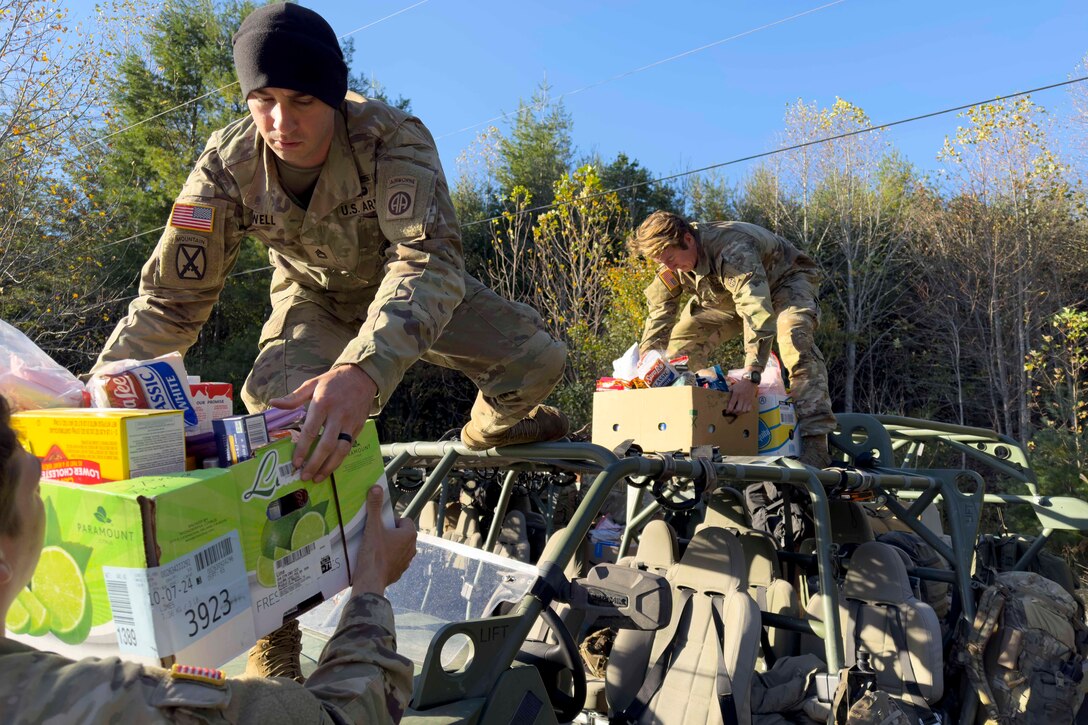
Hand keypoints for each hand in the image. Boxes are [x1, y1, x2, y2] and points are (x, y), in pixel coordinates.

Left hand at [270, 364, 376, 481]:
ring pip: (341, 449)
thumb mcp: (312, 384)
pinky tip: (330, 467)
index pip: (311, 431)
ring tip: (318, 477)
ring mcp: (350, 422)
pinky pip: (349, 446)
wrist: (362, 376)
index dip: (303, 449)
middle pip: (326, 444)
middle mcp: (337, 415)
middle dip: (315, 463)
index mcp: (323, 403)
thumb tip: (273, 403)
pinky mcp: (359, 427)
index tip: (296, 463)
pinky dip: (340, 459)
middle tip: (305, 476)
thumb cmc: (333, 381)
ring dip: (329, 466)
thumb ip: (293, 397)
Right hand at [351, 486, 416, 595]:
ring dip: (388, 546)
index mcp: (409, 535)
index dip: (390, 521)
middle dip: (389, 533)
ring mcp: (406, 562)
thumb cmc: (373, 553)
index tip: (379, 526)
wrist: (370, 581)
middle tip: (374, 536)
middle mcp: (412, 548)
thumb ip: (374, 507)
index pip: (403, 521)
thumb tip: (376, 488)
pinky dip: (386, 559)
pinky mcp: (399, 573)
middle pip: (401, 534)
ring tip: (373, 548)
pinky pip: (394, 561)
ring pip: (398, 548)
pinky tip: (374, 560)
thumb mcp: (372, 527)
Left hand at [725, 377, 756, 413]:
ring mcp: (747, 400)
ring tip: (737, 412)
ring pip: (743, 410)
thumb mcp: (733, 386)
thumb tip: (724, 394)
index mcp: (736, 394)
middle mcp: (742, 398)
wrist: (750, 382)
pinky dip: (745, 411)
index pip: (732, 404)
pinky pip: (749, 409)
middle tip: (732, 412)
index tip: (726, 412)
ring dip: (739, 413)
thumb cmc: (740, 384)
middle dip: (734, 412)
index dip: (729, 410)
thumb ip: (729, 391)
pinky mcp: (751, 401)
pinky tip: (743, 410)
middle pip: (738, 409)